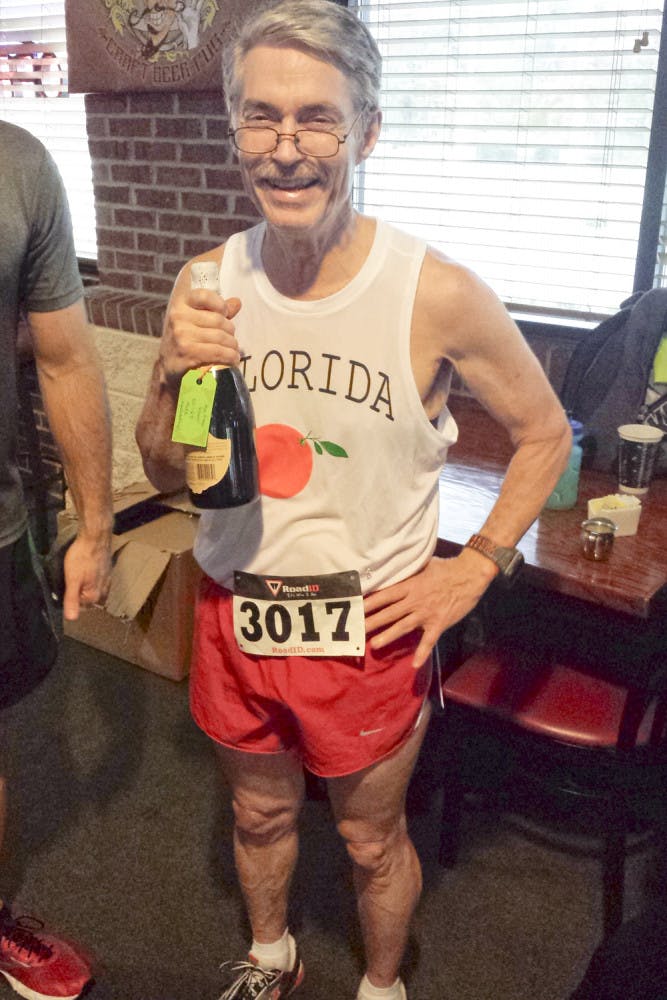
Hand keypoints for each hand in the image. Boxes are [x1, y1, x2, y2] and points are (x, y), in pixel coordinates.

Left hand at [62, 534, 111, 621]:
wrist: (95, 538)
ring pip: (94, 590)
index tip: (64, 589)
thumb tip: (71, 619)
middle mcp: (104, 591)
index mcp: (95, 596)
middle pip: (88, 600)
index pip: (80, 608)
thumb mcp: (72, 579)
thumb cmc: (82, 558)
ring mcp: (107, 581)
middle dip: (79, 595)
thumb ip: (71, 600)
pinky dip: (92, 580)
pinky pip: (99, 582)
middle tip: (70, 581)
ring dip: (86, 587)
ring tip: (77, 576)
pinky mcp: (108, 571)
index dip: (70, 600)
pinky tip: (86, 571)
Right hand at [159, 289, 241, 386]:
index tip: (224, 313)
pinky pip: (218, 352)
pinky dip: (230, 356)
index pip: (204, 296)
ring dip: (232, 346)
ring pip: (221, 337)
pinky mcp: (188, 352)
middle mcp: (178, 317)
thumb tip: (236, 302)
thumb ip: (214, 311)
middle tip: (231, 340)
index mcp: (180, 304)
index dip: (220, 304)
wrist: (168, 367)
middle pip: (219, 320)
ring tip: (233, 351)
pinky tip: (232, 359)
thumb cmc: (184, 340)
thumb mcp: (194, 321)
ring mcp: (182, 335)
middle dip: (230, 331)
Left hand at [363, 554, 494, 668]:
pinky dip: (422, 653)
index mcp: (410, 585)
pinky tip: (414, 665)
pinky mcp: (439, 623)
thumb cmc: (447, 567)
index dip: (370, 603)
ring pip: (403, 626)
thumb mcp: (423, 565)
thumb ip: (408, 572)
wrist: (470, 574)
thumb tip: (394, 570)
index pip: (385, 595)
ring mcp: (427, 613)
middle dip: (372, 622)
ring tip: (374, 645)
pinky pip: (429, 641)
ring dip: (388, 636)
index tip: (356, 609)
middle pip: (389, 613)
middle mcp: (415, 600)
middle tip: (357, 630)